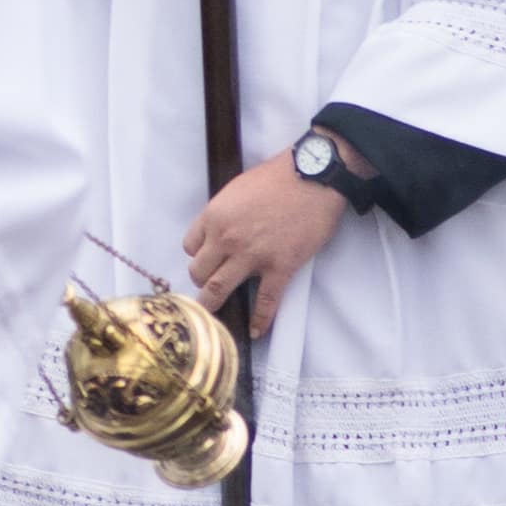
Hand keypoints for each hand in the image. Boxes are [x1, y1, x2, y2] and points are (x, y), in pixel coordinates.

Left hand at [181, 155, 351, 327]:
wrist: (315, 175)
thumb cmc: (279, 175)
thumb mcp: (238, 187)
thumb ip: (225, 211)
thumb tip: (223, 228)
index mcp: (214, 216)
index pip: (190, 246)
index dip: (197, 254)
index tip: (206, 259)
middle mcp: (226, 239)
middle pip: (199, 271)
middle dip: (201, 281)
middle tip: (209, 285)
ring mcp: (252, 256)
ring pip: (219, 289)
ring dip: (212, 304)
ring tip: (212, 314)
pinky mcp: (280, 267)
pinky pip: (265, 301)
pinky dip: (260, 320)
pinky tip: (256, 330)